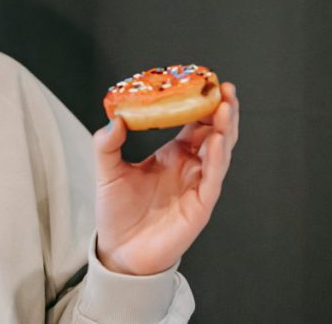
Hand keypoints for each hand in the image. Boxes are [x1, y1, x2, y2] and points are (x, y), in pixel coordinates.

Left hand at [91, 82, 239, 274]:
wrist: (118, 250)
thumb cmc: (116, 210)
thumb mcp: (106, 170)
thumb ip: (107, 144)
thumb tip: (115, 117)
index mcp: (172, 154)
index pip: (194, 123)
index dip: (202, 103)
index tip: (205, 81)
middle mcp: (190, 167)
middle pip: (214, 134)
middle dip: (222, 111)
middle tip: (224, 88)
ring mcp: (197, 186)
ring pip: (220, 154)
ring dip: (225, 130)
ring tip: (225, 108)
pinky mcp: (200, 207)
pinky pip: (213, 180)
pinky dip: (217, 159)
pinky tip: (216, 141)